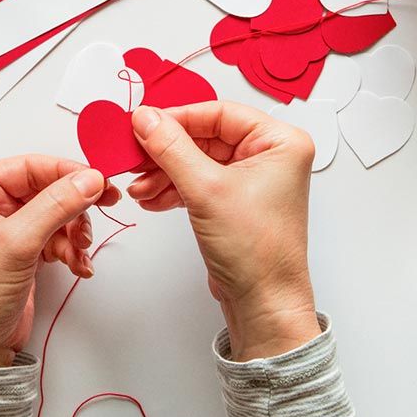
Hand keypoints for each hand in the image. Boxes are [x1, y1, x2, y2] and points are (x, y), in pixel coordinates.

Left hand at [0, 155, 119, 366]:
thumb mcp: (15, 244)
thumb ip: (55, 206)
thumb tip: (88, 180)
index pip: (29, 166)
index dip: (67, 173)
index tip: (97, 182)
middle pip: (48, 189)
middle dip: (74, 208)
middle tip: (99, 214)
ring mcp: (8, 230)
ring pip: (58, 214)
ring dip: (75, 232)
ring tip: (79, 253)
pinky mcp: (24, 252)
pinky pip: (58, 237)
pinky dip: (73, 250)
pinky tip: (78, 265)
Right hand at [128, 102, 321, 360]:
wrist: (263, 302)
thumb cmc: (257, 251)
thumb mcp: (206, 189)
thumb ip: (171, 148)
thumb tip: (146, 118)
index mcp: (280, 142)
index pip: (219, 113)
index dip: (177, 117)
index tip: (143, 122)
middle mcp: (270, 156)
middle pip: (205, 136)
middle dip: (166, 151)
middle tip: (135, 155)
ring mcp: (253, 180)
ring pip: (197, 160)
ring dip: (165, 172)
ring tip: (139, 187)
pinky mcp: (236, 201)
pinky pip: (199, 181)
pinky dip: (174, 188)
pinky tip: (152, 198)